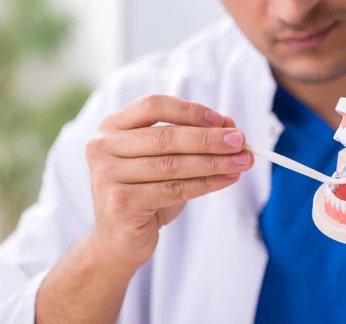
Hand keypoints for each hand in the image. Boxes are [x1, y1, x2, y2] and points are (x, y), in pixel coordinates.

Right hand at [84, 94, 253, 270]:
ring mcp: (107, 175)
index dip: (189, 111)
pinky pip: (173, 189)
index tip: (222, 120)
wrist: (119, 240)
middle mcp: (103, 146)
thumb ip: (193, 139)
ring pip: (172, 164)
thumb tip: (230, 126)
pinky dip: (206, 183)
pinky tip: (227, 179)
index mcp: (113, 126)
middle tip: (241, 141)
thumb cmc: (146, 192)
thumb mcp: (168, 160)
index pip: (153, 106)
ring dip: (214, 162)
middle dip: (209, 139)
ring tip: (242, 161)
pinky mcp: (120, 204)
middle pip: (165, 136)